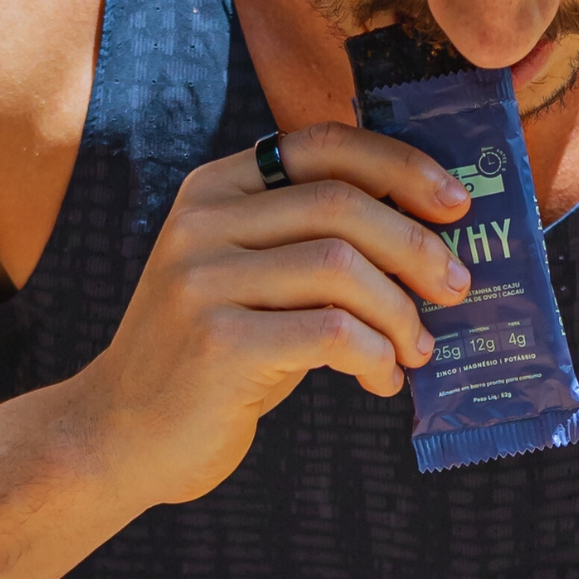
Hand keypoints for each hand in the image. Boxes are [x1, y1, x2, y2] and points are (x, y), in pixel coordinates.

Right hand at [65, 122, 475, 504]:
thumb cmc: (214, 354)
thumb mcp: (251, 277)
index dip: (401, 165)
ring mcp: (201, 279)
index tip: (455, 204)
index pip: (322, 144)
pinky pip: (330, 333)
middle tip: (457, 288)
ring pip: (342, 268)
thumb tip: (429, 232)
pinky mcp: (216, 342)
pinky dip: (376, 356)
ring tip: (416, 350)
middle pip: (342, 205)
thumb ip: (312, 241)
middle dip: (417, 247)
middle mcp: (201, 221)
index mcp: (214, 188)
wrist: (122, 434)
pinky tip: (382, 379)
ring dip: (400, 313)